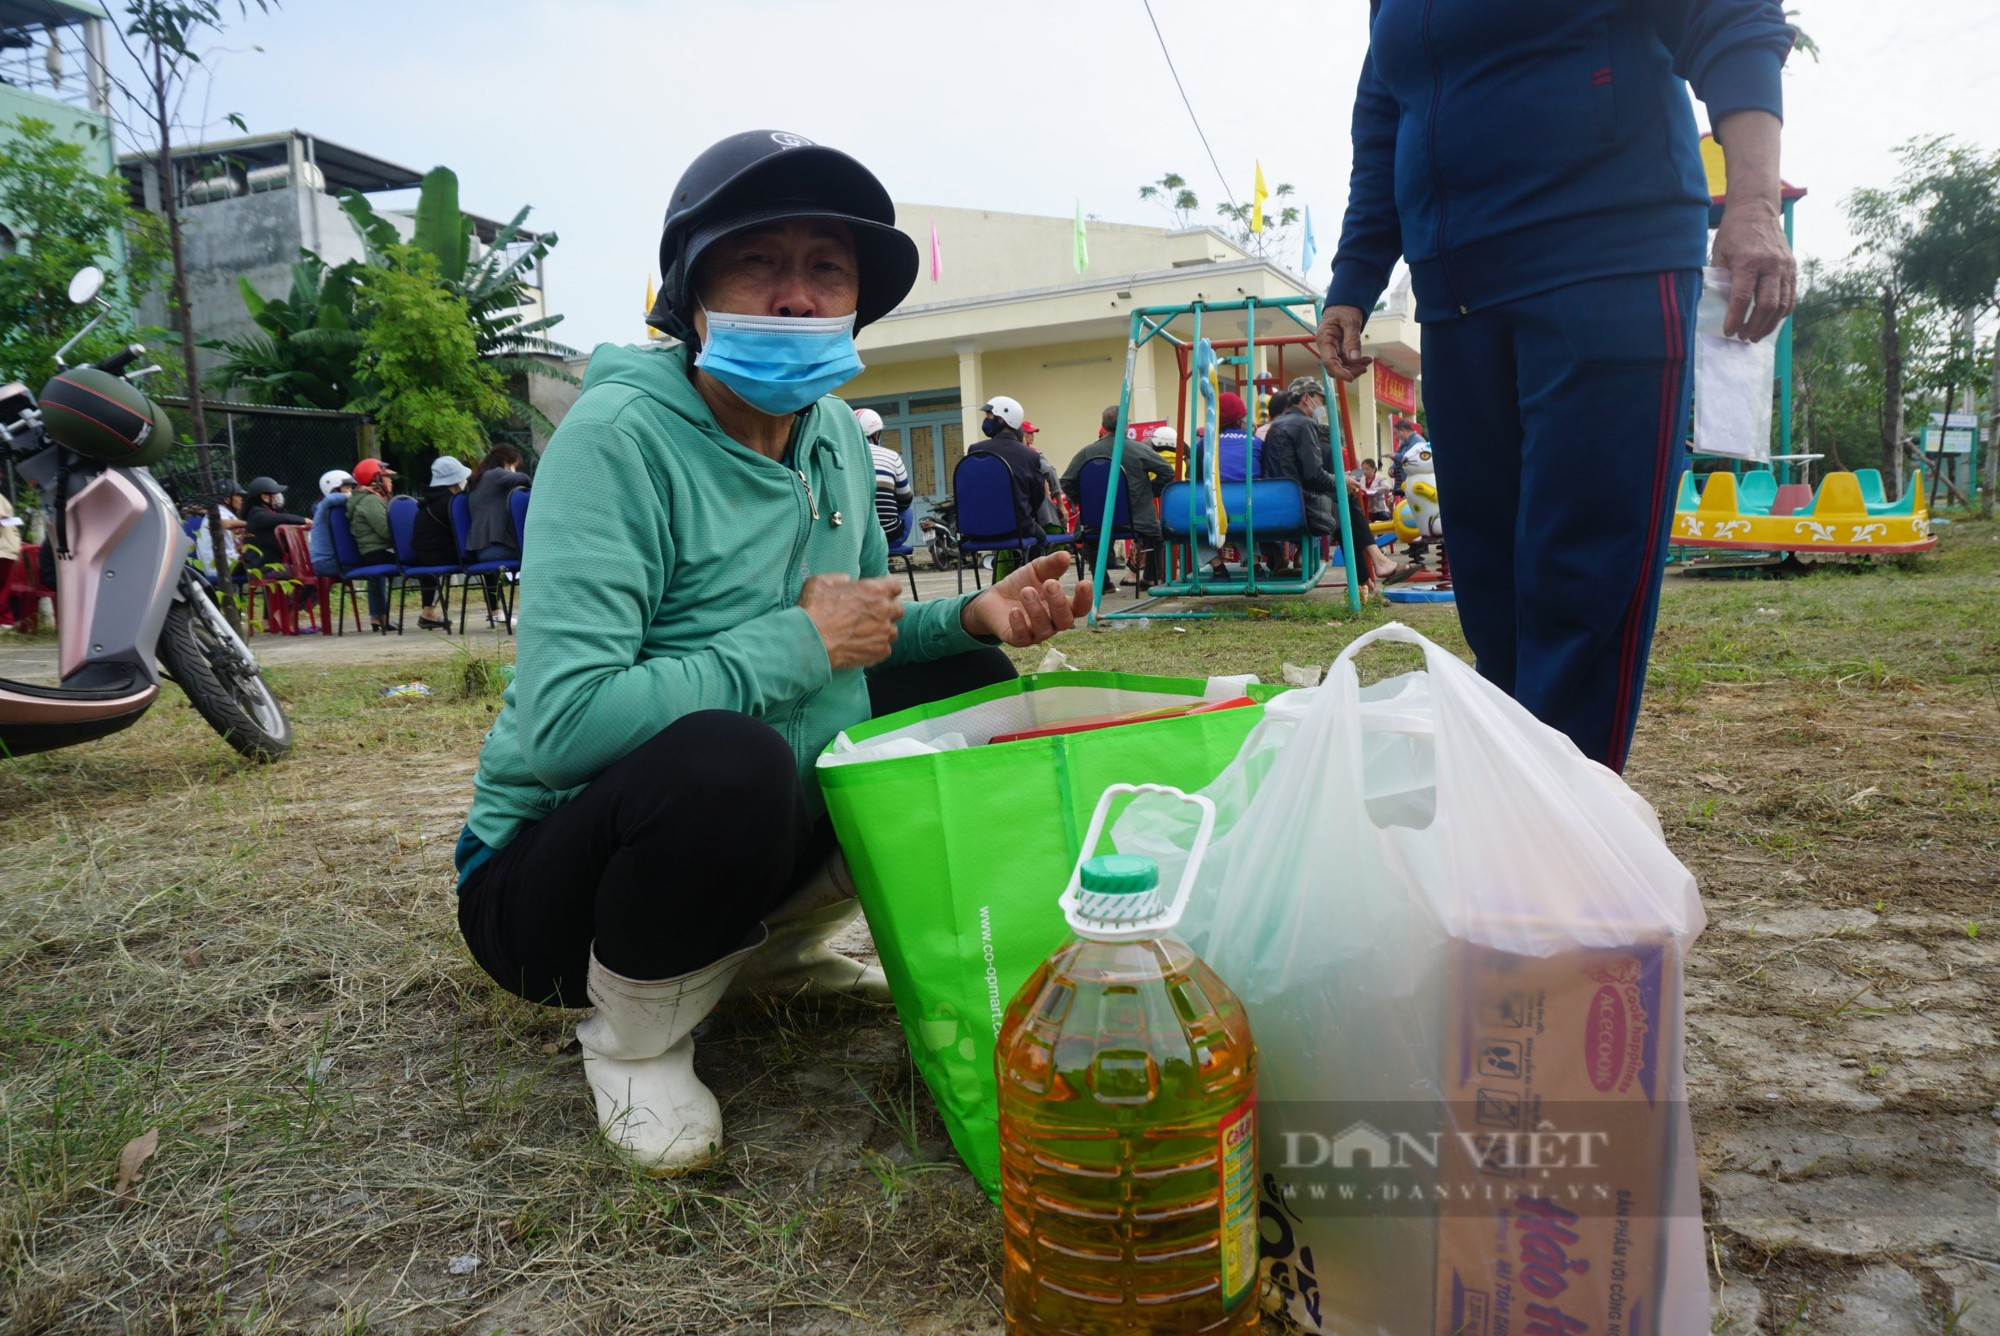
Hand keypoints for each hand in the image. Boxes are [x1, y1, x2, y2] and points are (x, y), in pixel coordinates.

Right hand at [800, 573, 903, 669]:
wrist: (811, 642)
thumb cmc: (814, 611)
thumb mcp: (820, 583)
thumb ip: (838, 578)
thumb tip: (846, 580)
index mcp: (874, 590)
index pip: (895, 586)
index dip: (888, 590)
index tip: (881, 594)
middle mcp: (884, 610)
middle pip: (898, 609)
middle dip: (887, 611)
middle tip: (871, 615)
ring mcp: (884, 632)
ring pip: (893, 631)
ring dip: (882, 631)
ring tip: (864, 633)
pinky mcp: (880, 651)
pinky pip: (885, 649)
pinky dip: (876, 648)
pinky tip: (862, 646)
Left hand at [961, 551, 1089, 646]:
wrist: (993, 598)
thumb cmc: (1020, 585)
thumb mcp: (1036, 570)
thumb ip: (1051, 564)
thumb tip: (1065, 555)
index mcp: (1062, 606)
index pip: (1080, 608)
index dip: (1085, 599)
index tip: (1083, 583)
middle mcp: (1052, 623)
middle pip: (1065, 621)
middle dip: (1058, 602)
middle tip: (1050, 583)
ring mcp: (1035, 633)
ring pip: (1044, 629)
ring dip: (1036, 609)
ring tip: (1026, 591)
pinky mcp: (1017, 639)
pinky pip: (1022, 637)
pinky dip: (1019, 624)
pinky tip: (1014, 611)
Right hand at [1313, 305, 1372, 381]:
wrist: (1345, 303)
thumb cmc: (1345, 309)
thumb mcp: (1350, 321)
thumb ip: (1352, 340)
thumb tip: (1354, 358)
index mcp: (1324, 339)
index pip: (1328, 362)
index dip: (1339, 372)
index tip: (1351, 378)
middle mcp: (1326, 346)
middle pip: (1334, 367)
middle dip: (1349, 370)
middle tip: (1365, 367)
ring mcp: (1333, 349)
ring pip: (1341, 366)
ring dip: (1355, 367)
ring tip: (1368, 361)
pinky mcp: (1339, 349)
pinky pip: (1347, 360)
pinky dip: (1356, 362)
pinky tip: (1366, 359)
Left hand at [1710, 203, 1794, 342]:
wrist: (1757, 211)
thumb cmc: (1734, 233)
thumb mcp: (1720, 254)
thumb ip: (1721, 280)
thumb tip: (1720, 308)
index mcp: (1749, 261)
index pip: (1742, 297)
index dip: (1735, 318)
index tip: (1729, 332)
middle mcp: (1771, 265)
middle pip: (1767, 304)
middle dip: (1754, 326)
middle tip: (1743, 338)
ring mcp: (1785, 267)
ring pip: (1782, 304)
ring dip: (1769, 324)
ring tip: (1755, 335)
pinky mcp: (1792, 268)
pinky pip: (1791, 296)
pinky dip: (1782, 313)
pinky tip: (1770, 322)